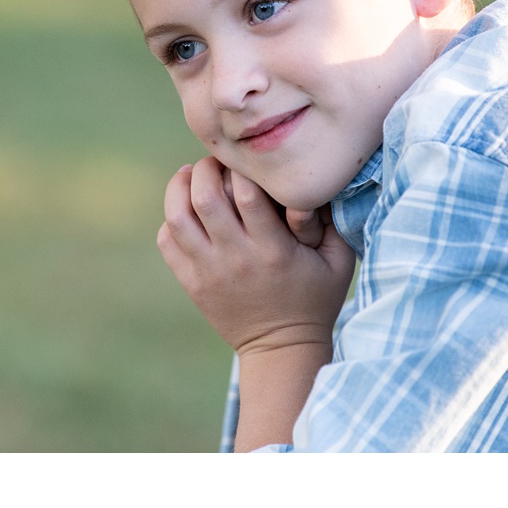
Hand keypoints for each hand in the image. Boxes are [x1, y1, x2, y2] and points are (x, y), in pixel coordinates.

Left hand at [156, 156, 355, 357]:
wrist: (282, 348)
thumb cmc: (316, 298)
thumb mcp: (339, 261)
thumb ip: (333, 220)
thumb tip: (315, 182)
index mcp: (274, 250)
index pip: (247, 193)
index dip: (243, 166)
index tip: (249, 159)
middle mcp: (237, 258)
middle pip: (205, 197)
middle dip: (207, 169)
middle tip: (217, 161)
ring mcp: (209, 272)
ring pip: (177, 217)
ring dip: (180, 187)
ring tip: (192, 175)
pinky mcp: (192, 283)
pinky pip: (167, 242)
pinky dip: (171, 219)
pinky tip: (187, 210)